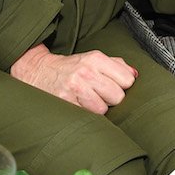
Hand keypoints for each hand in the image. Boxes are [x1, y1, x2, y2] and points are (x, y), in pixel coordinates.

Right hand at [9, 44, 137, 114]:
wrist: (39, 72)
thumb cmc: (71, 68)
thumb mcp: (93, 59)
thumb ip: (116, 66)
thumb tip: (135, 75)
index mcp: (96, 58)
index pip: (127, 80)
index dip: (122, 85)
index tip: (114, 85)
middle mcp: (86, 72)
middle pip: (117, 96)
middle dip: (111, 98)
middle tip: (100, 94)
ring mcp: (75, 89)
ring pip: (103, 109)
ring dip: (98, 108)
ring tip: (89, 100)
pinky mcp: (66, 104)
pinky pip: (88, 116)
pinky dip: (87, 114)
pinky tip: (80, 105)